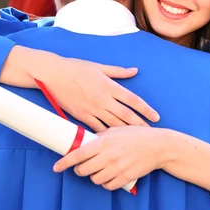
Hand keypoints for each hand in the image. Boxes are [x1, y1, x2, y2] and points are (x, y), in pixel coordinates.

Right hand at [37, 55, 159, 131]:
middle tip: (151, 133)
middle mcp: (103, 99)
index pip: (132, 100)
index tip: (156, 117)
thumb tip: (134, 70)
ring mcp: (92, 109)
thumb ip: (118, 71)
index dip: (145, 109)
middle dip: (140, 125)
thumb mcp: (99, 66)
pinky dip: (106, 136)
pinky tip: (114, 142)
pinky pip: (96, 129)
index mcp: (109, 86)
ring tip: (136, 140)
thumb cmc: (75, 68)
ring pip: (113, 124)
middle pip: (126, 115)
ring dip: (126, 133)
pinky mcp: (81, 117)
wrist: (53, 75)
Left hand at [53, 126, 167, 190]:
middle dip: (80, 170)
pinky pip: (108, 186)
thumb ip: (99, 136)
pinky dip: (106, 183)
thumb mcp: (116, 130)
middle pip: (83, 170)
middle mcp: (108, 156)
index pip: (78, 154)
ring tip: (99, 169)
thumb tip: (83, 141)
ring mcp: (117, 168)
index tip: (56, 167)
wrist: (158, 145)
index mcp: (103, 142)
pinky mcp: (125, 177)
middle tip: (82, 167)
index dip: (64, 162)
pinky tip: (109, 176)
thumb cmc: (136, 135)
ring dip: (94, 176)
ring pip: (95, 179)